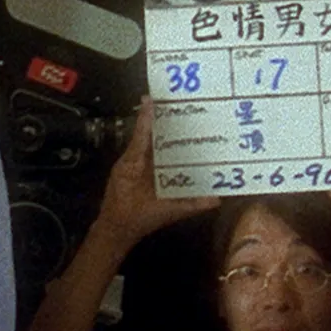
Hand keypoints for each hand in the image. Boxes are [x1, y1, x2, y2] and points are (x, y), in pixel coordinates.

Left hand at [88, 101, 218, 250]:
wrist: (114, 232)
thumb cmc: (134, 220)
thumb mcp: (165, 213)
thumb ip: (191, 206)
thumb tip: (216, 200)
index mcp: (133, 165)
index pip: (141, 136)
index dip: (147, 117)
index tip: (151, 98)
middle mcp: (129, 162)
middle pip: (144, 136)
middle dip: (157, 122)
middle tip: (175, 107)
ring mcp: (129, 166)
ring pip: (144, 145)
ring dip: (158, 135)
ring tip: (177, 122)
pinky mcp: (131, 172)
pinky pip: (144, 156)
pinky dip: (156, 149)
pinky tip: (170, 147)